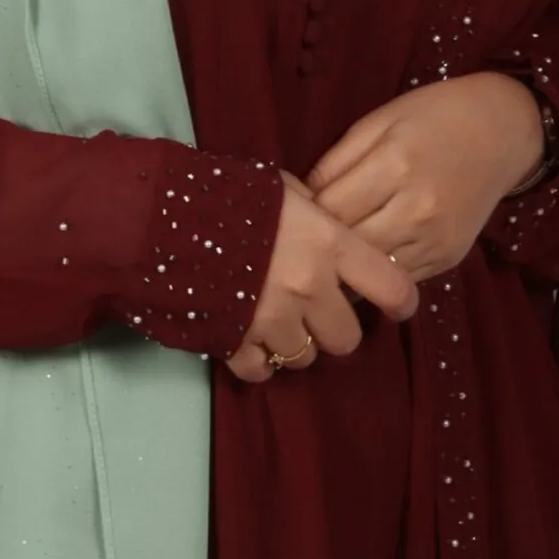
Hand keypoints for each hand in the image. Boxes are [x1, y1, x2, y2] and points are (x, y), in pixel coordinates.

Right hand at [225, 170, 418, 384]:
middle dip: (335, 328)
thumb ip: (312, 209)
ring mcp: (272, 320)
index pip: (391, 286)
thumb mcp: (279, 187)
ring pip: (305, 356)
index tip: (399, 307)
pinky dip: (257, 361)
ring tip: (274, 321)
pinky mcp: (235, 343)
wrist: (157, 219)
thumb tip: (323, 219)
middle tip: (316, 311)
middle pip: (347, 338)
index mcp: (328, 245)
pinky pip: (261, 371)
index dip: (401, 301)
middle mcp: (309, 288)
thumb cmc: (223, 193)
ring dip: (295, 343)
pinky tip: (247, 341)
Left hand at [301, 72, 545, 282]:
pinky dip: (375, 275)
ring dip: (345, 269)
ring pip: (371, 272)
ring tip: (326, 259)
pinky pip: (398, 279)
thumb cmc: (436, 116)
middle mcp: (416, 209)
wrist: (505, 131)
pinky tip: (362, 263)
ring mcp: (434, 239)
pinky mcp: (447, 258)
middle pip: (348, 246)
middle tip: (301, 242)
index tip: (292, 214)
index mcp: (394, 165)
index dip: (304, 216)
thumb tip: (300, 199)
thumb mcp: (381, 120)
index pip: (329, 210)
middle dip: (320, 247)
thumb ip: (337, 160)